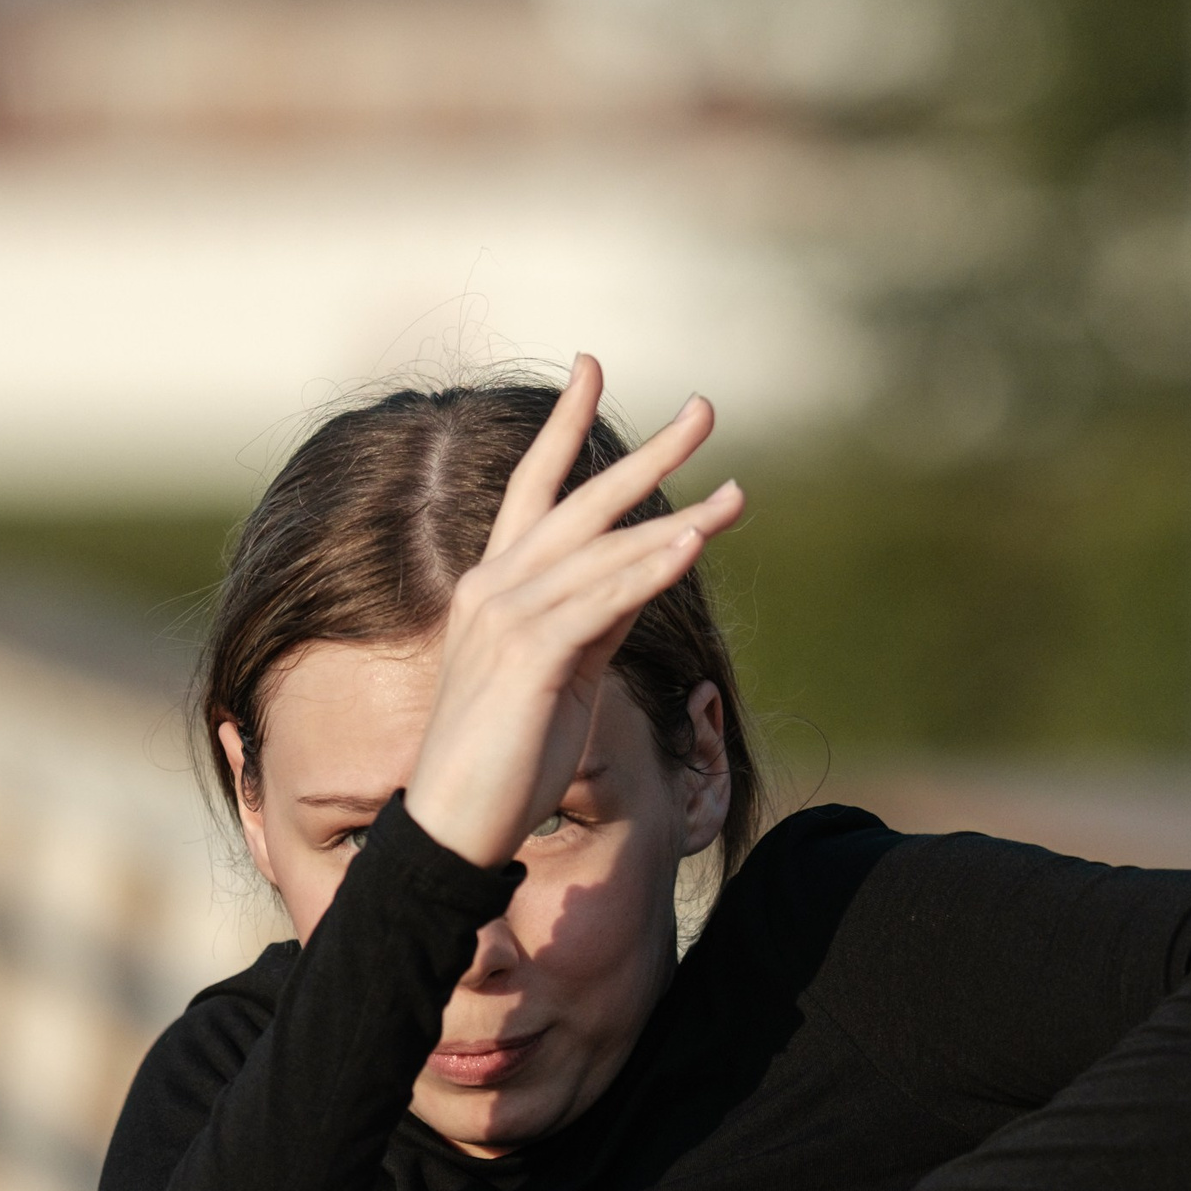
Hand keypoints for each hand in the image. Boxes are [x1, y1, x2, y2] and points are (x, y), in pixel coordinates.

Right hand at [403, 355, 744, 869]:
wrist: (452, 824)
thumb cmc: (504, 760)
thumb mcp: (560, 674)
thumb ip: (595, 619)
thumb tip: (647, 575)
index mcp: (494, 587)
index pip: (532, 490)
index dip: (565, 428)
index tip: (592, 366)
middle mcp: (494, 588)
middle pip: (579, 501)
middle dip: (647, 454)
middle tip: (706, 409)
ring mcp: (506, 618)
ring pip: (603, 550)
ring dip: (677, 518)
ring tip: (738, 495)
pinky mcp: (528, 657)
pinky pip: (601, 601)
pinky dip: (650, 571)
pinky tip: (693, 546)